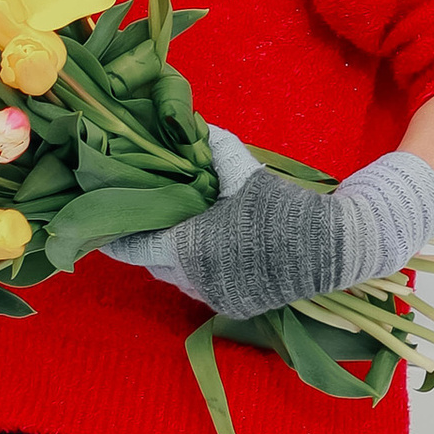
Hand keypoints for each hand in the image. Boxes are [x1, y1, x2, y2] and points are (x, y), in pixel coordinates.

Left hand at [109, 141, 433, 321]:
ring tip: (178, 228)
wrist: (337, 249)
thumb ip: (216, 152)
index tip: (96, 224)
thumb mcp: (246, 174)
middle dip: (146, 242)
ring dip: (173, 256)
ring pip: (177, 277)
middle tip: (144, 217)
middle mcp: (195, 281)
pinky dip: (199, 269)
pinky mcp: (237, 306)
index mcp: (189, 250)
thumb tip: (194, 128)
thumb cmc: (285, 210)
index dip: (112, 235)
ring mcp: (216, 297)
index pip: (133, 247)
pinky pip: (203, 287)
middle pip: (153, 263)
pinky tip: (212, 247)